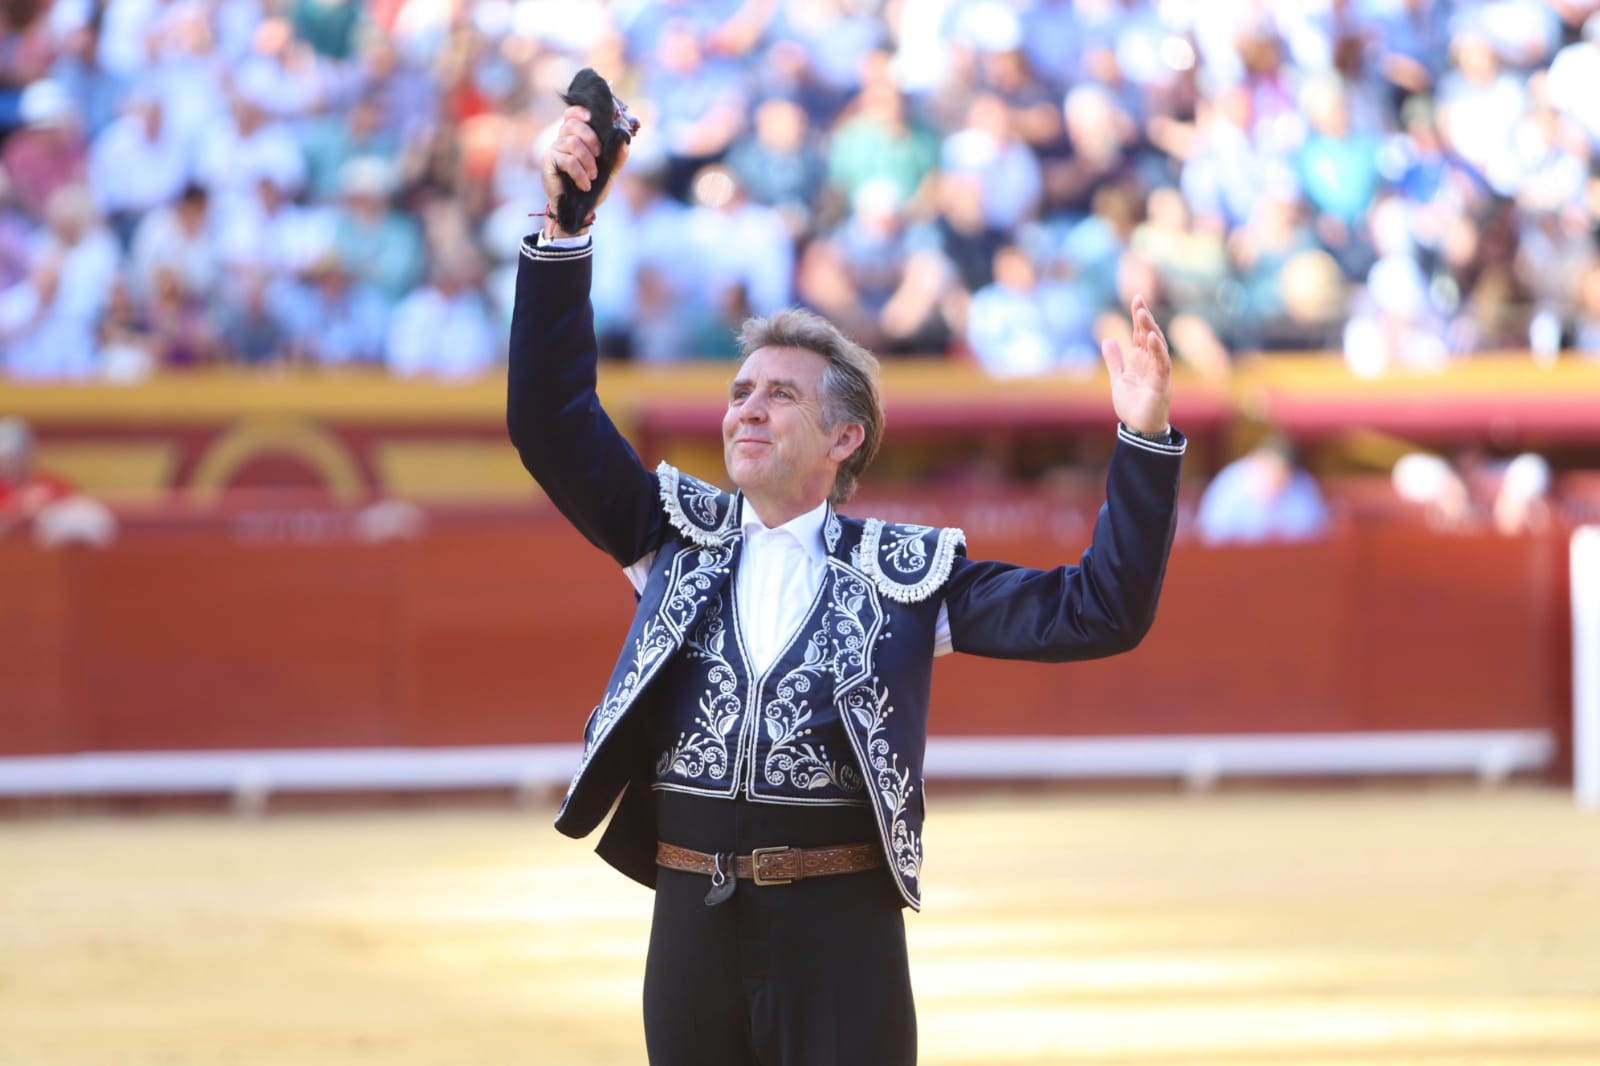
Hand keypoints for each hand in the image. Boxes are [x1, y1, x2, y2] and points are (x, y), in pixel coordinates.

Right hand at [540, 105, 628, 236]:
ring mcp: (553, 150)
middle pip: (573, 124)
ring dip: (588, 161)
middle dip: (591, 138)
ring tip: (592, 176)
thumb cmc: (591, 190)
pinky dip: (580, 174)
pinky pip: (568, 160)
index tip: (591, 117)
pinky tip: (585, 185)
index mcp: (574, 138)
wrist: (578, 211)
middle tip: (599, 155)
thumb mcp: (608, 172)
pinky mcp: (548, 163)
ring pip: (573, 142)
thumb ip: (617, 157)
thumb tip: (624, 141)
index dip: (579, 111)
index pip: (571, 115)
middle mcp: (561, 141)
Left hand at [1100, 294, 1171, 435]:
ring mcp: (1158, 372)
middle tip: (1138, 300)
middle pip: (1149, 335)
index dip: (1138, 317)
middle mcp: (1151, 363)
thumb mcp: (1118, 379)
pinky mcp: (1161, 384)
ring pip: (1157, 346)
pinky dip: (1158, 350)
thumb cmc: (1133, 405)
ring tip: (1143, 314)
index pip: (1140, 334)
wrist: (1138, 430)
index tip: (1136, 299)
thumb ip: (1114, 361)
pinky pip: (1162, 364)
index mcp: (1141, 361)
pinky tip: (1152, 338)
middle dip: (1144, 318)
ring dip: (1150, 330)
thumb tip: (1108, 340)